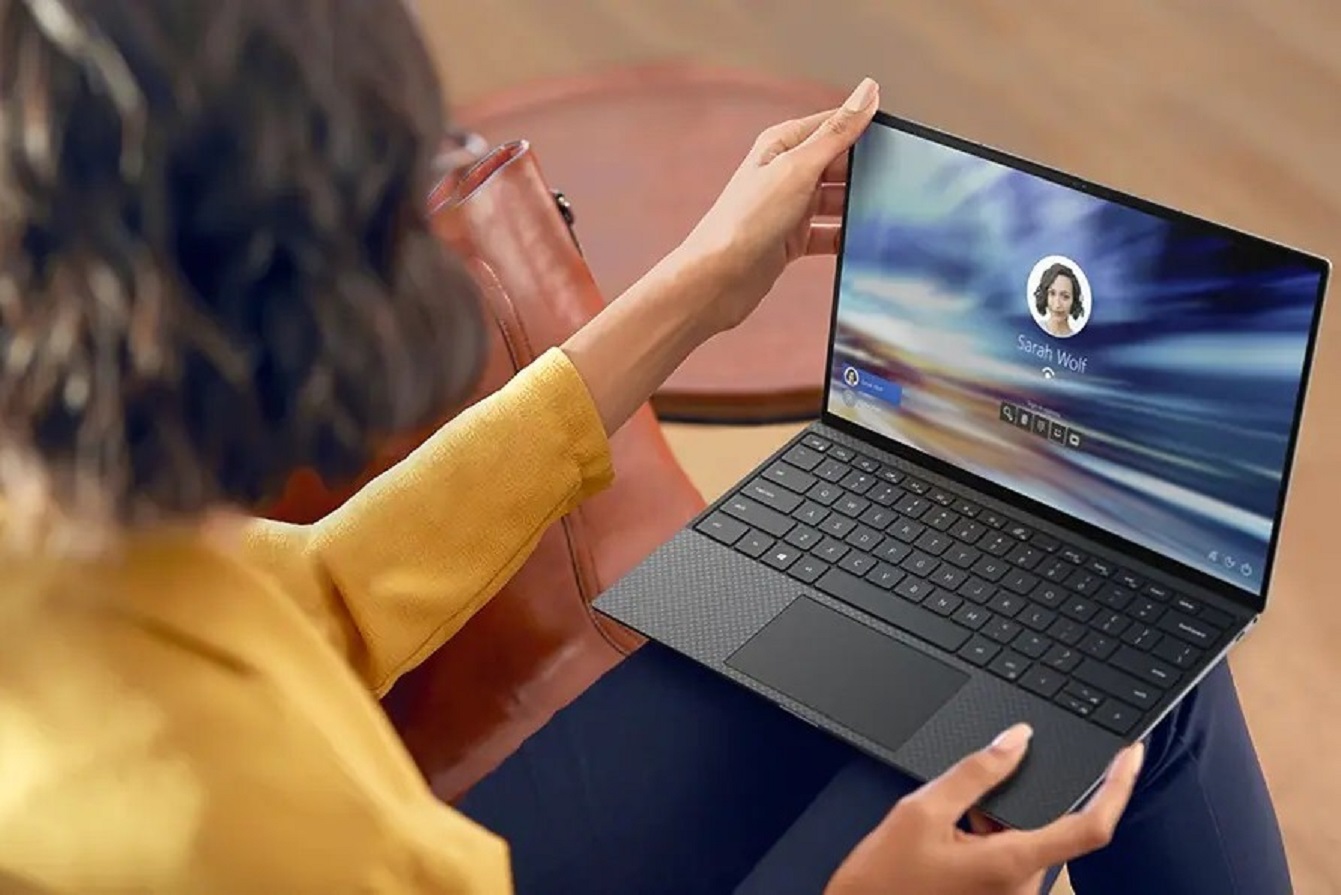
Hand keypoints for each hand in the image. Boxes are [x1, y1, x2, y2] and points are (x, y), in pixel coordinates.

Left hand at [676, 76, 879, 334]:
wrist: (716, 280)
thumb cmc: (748, 220)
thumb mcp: (798, 169)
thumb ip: (837, 133)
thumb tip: (868, 90)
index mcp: (783, 144)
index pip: (836, 125)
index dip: (867, 129)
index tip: (903, 139)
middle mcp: (786, 172)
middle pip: (840, 164)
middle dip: (868, 172)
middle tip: (903, 181)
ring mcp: (789, 207)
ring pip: (838, 200)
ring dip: (859, 207)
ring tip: (890, 213)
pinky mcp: (791, 240)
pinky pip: (829, 233)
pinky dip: (846, 237)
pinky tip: (866, 243)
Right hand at [825, 724, 1145, 894]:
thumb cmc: (883, 882)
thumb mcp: (921, 811)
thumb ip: (975, 772)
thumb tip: (1017, 738)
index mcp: (1012, 864)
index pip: (1091, 826)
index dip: (1118, 787)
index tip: (1129, 755)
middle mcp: (1020, 887)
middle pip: (1046, 825)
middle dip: (1014, 797)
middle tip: (962, 796)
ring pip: (1022, 839)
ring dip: (992, 819)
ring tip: (941, 824)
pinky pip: (1007, 856)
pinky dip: (984, 835)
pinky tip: (945, 837)